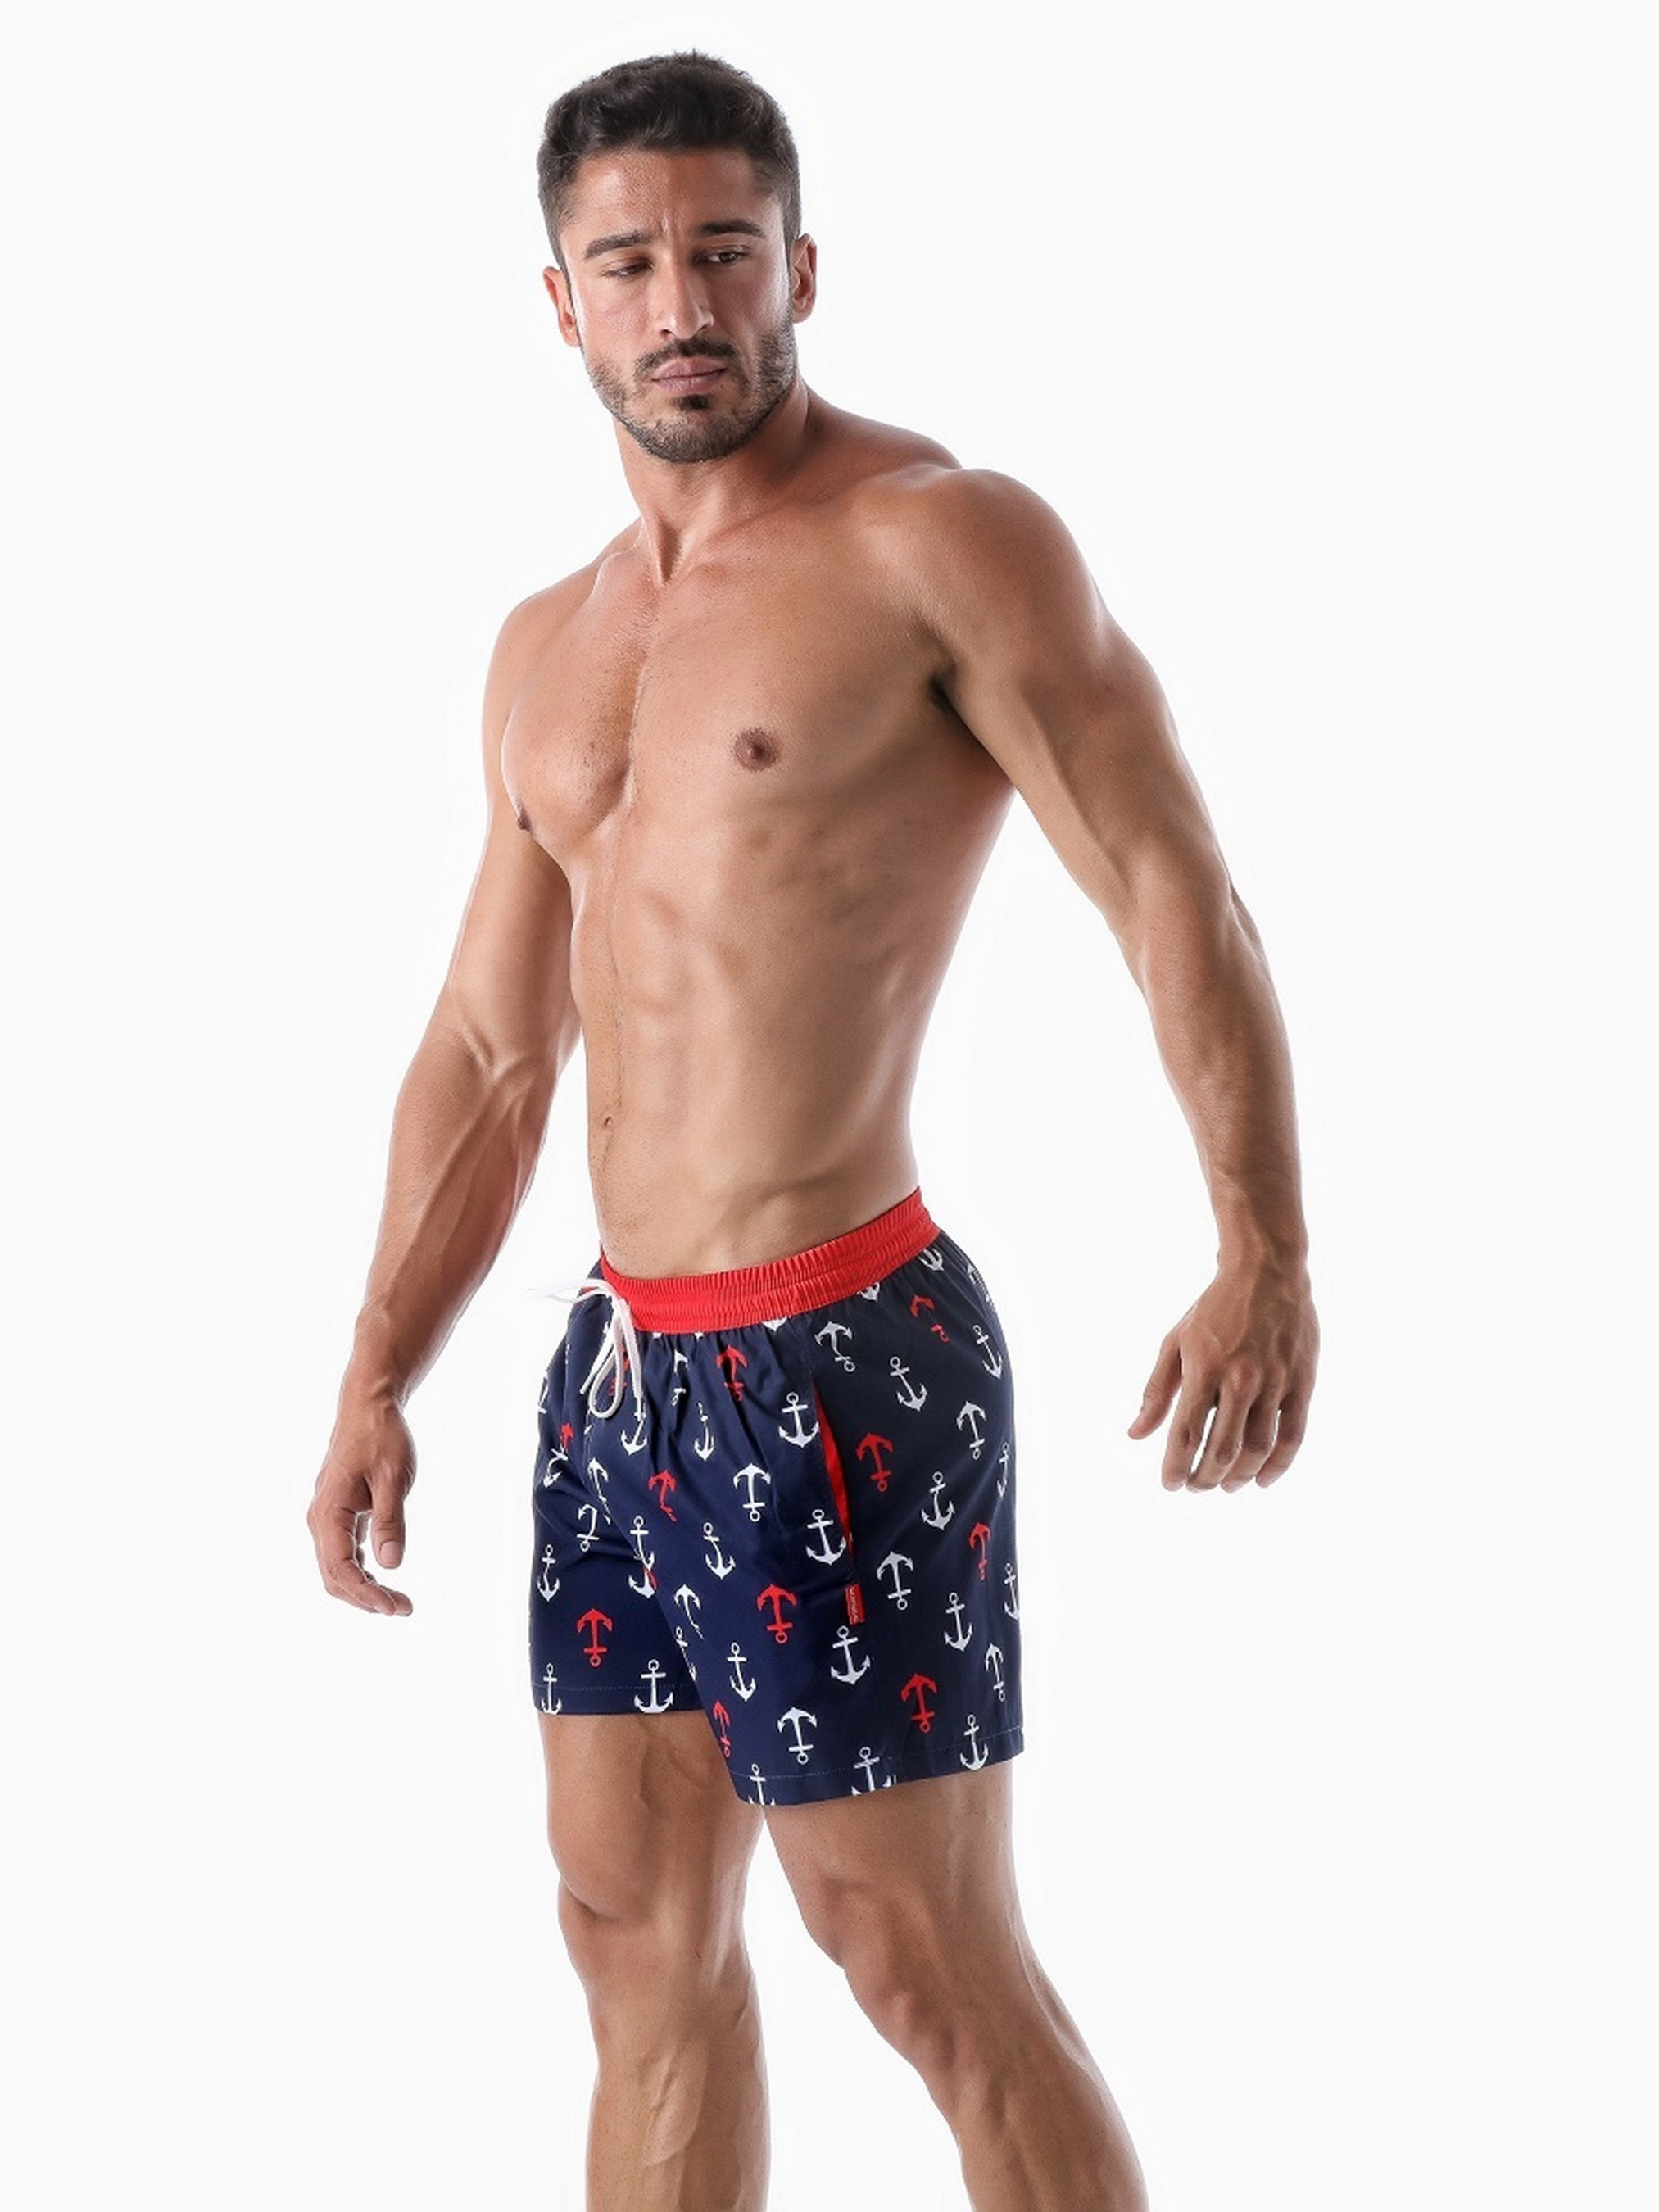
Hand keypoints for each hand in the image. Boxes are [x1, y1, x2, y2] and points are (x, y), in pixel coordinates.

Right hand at [308, 1391, 416, 1613]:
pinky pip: (343, 1554)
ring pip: (337, 1568)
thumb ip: (390, 1520)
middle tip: (404, 1609)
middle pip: (335, 1576)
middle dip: (366, 1598)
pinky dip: (361, 1572)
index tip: (394, 1607)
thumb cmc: (381, 1437)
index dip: (365, 1594)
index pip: (340, 1568)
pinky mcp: (338, 1516)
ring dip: (364, 1589)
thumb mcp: (394, 1478)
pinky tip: (383, 1580)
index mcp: (329, 1511)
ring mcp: (327, 1518)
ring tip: (398, 1602)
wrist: (368, 1408)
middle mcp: (320, 1519)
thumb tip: (391, 1564)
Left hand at [1128, 1260, 1317, 1491]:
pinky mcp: (1302, 1382)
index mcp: (1204, 1368)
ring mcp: (1275, 1381)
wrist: (1266, 1271)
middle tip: (1196, 1487)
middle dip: (1205, 1478)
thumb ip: (1156, 1391)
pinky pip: (1293, 1435)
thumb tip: (1135, 1434)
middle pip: (1222, 1449)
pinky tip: (1262, 1479)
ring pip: (1257, 1448)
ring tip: (1226, 1485)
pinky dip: (1278, 1465)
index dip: (1175, 1466)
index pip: (1185, 1433)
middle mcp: (1240, 1379)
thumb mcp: (1175, 1343)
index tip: (1169, 1484)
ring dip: (1239, 1477)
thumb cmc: (1214, 1309)